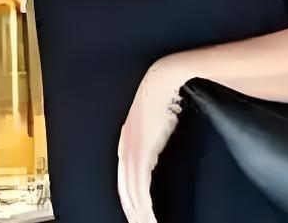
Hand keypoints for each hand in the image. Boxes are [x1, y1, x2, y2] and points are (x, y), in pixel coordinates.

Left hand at [118, 56, 193, 222]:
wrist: (164, 79)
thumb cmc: (164, 96)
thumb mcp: (156, 122)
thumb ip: (153, 137)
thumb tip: (157, 147)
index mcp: (126, 142)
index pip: (124, 178)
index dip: (127, 198)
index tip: (134, 214)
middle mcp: (125, 147)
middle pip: (124, 188)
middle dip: (131, 209)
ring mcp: (131, 149)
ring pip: (130, 190)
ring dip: (138, 211)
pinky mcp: (141, 151)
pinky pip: (139, 184)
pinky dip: (143, 203)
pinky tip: (148, 215)